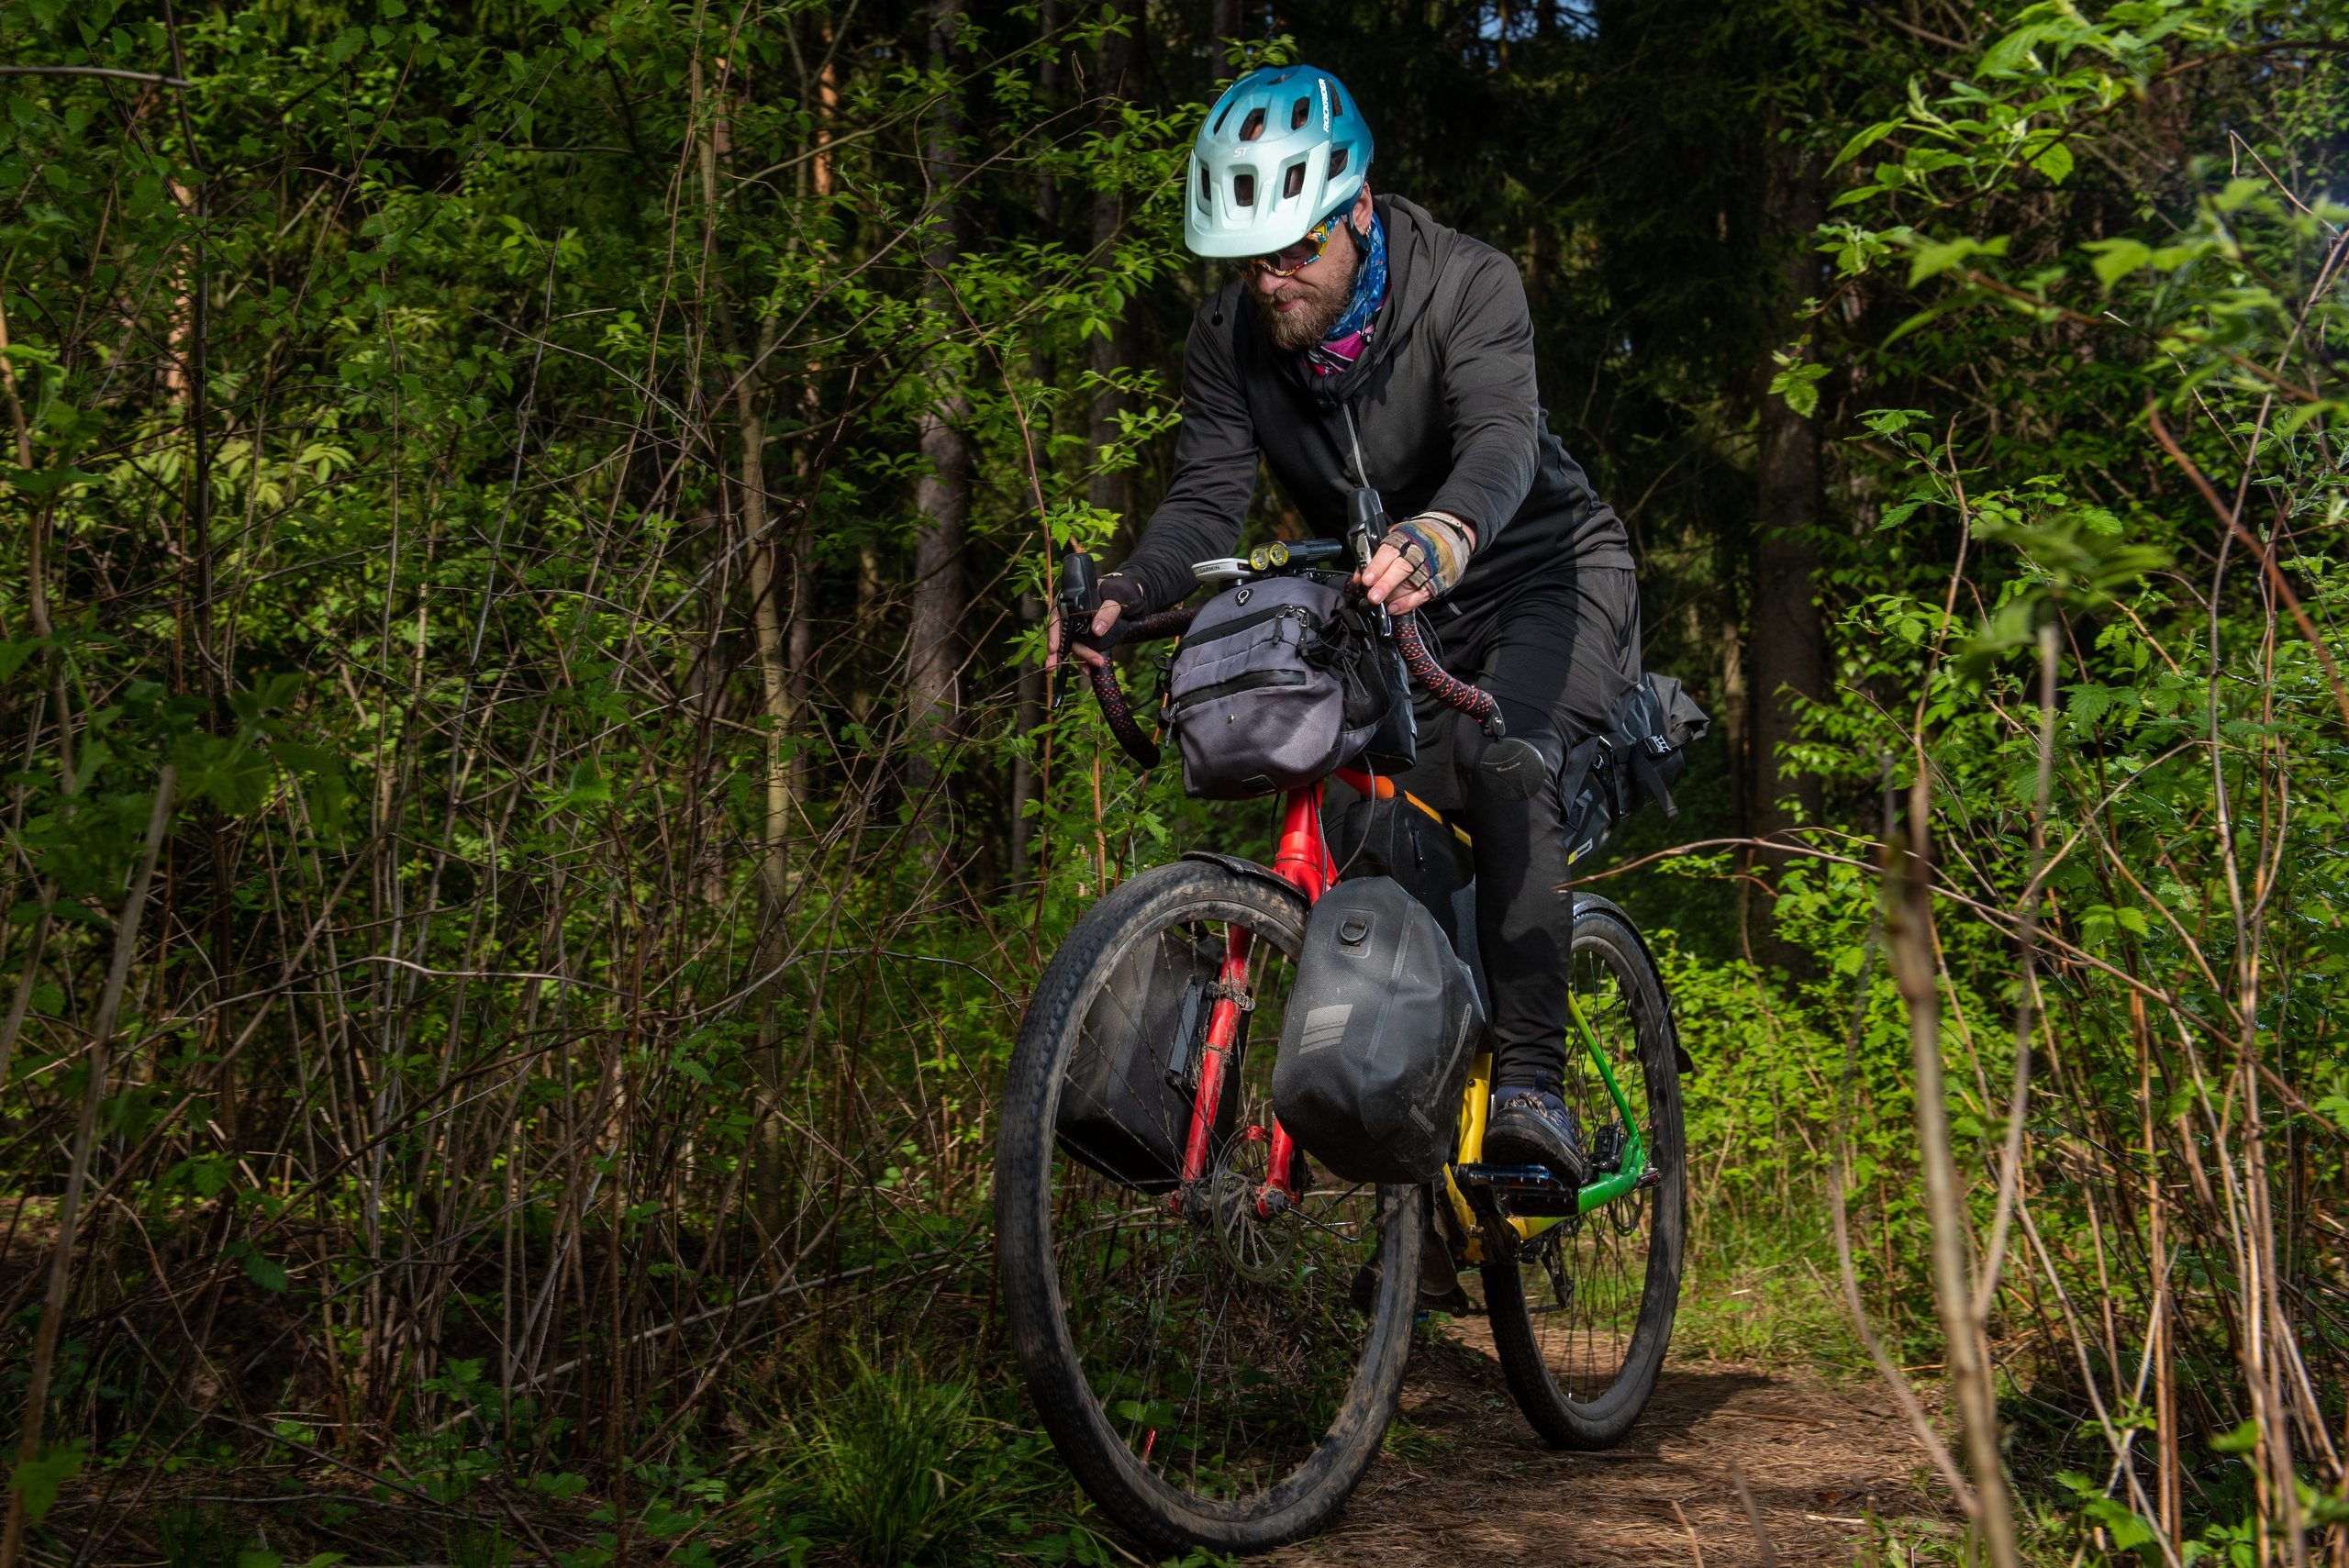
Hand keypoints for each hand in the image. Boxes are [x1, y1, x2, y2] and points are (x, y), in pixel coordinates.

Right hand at [1045, 573, 1140, 669]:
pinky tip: (1088, 670)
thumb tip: (1097, 630)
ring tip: (1087, 671)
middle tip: (1085, 663)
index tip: (1054, 648)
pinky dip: (1083, 662)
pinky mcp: (1083, 637)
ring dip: (1078, 660)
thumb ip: (1107, 611)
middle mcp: (1069, 615)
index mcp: (1070, 601)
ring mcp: (1075, 628)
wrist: (1124, 598)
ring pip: (1070, 646)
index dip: (1053, 634)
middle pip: (1064, 636)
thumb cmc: (1116, 593)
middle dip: (1070, 653)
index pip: (1056, 617)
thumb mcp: (1115, 598)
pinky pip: (1079, 651)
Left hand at [1358, 513, 1475, 615]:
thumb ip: (1377, 556)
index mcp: (1406, 537)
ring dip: (1399, 596)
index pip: (1390, 551)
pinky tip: (1397, 607)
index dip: (1377, 566)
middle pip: (1404, 567)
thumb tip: (1360, 577)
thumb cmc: (1418, 536)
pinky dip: (1411, 602)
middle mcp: (1421, 550)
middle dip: (1387, 583)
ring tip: (1385, 605)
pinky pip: (1426, 593)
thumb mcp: (1396, 537)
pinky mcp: (1443, 578)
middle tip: (1374, 597)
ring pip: (1416, 582)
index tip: (1366, 579)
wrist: (1452, 531)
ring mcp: (1434, 565)